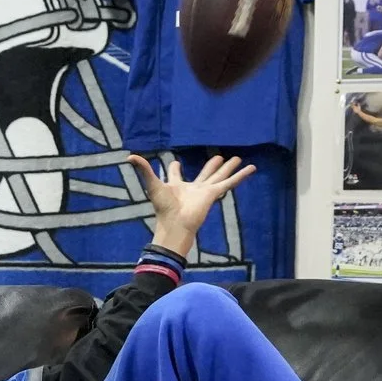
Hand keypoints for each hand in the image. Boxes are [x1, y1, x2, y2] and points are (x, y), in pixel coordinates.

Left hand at [128, 152, 255, 260]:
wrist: (176, 224)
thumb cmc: (164, 207)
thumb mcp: (153, 184)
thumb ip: (144, 170)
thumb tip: (130, 156)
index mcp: (176, 186)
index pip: (175, 174)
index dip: (174, 168)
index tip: (175, 163)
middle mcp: (192, 188)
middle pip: (204, 173)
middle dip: (211, 165)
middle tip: (218, 156)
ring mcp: (205, 191)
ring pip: (219, 176)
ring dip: (228, 168)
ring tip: (237, 158)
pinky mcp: (215, 194)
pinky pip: (230, 182)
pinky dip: (241, 176)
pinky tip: (251, 167)